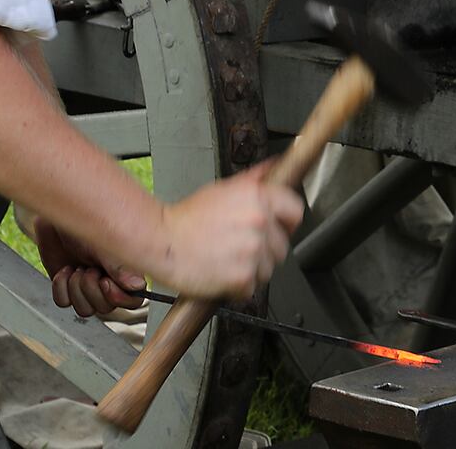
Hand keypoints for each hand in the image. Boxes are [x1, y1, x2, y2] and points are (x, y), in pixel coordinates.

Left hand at [33, 217, 147, 317]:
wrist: (59, 215)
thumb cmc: (87, 218)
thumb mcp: (107, 241)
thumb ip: (122, 266)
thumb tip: (138, 286)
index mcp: (126, 270)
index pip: (133, 301)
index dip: (119, 298)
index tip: (105, 282)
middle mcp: (109, 280)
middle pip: (106, 308)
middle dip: (92, 290)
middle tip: (88, 269)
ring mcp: (87, 285)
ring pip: (85, 309)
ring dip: (77, 290)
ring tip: (76, 268)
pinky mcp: (67, 286)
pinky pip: (64, 302)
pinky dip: (61, 288)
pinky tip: (65, 271)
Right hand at [151, 163, 303, 301]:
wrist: (160, 241)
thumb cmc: (186, 218)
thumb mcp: (223, 189)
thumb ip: (255, 179)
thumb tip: (276, 167)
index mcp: (257, 196)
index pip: (295, 211)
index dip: (285, 222)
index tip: (277, 228)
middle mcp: (258, 221)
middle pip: (282, 245)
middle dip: (265, 250)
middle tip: (239, 246)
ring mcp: (252, 249)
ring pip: (269, 269)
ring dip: (252, 270)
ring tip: (227, 259)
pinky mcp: (242, 276)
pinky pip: (252, 288)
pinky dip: (238, 287)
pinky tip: (221, 272)